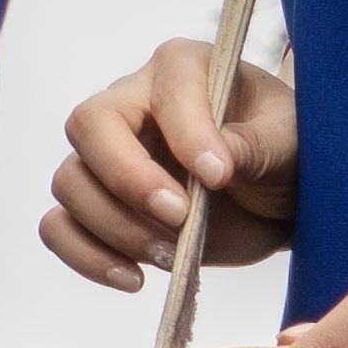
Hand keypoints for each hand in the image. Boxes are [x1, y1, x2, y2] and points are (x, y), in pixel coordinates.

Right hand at [40, 34, 297, 285]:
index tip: (220, 177)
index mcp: (180, 69)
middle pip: (88, 126)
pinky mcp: (100, 207)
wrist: (279, 198)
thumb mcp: (287, 141)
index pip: (163, 90)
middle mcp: (130, 104)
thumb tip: (214, 165)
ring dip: (114, 227)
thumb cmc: (285, 150)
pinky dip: (85, 256)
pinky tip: (134, 278)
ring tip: (171, 255)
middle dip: (129, 180)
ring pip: (69, 182)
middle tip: (180, 218)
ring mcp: (107, 157)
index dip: (186, 135)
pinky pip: (59, 227)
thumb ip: (254, 145)